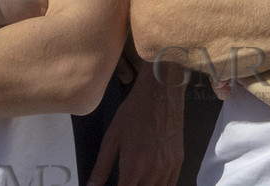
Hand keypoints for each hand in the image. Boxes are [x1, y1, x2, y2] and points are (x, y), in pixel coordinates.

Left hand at [86, 68, 184, 185]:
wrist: (161, 93)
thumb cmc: (135, 112)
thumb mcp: (112, 138)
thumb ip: (101, 166)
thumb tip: (90, 185)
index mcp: (133, 166)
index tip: (115, 185)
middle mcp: (152, 170)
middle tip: (125, 180)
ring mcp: (168, 166)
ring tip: (137, 180)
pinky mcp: (178, 160)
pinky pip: (171, 184)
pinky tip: (152, 182)